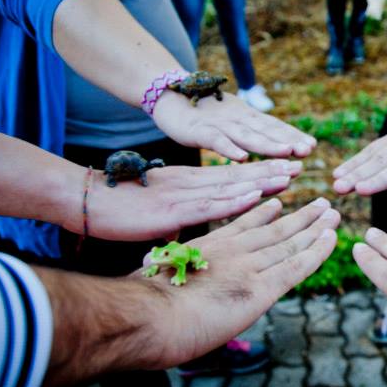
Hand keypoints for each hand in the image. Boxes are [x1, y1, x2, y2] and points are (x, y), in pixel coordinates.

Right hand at [74, 159, 302, 241]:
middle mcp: (192, 184)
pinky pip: (210, 203)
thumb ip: (179, 211)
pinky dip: (235, 198)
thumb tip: (189, 223)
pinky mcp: (174, 209)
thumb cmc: (117, 207)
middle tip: (301, 163)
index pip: (232, 176)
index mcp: (189, 183)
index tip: (287, 167)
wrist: (85, 201)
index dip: (261, 170)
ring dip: (262, 179)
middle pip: (239, 176)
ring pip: (231, 185)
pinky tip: (256, 194)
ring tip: (289, 174)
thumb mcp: (158, 208)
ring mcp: (184, 195)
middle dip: (271, 169)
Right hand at [140, 197, 340, 367]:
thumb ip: (169, 276)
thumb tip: (157, 281)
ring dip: (315, 228)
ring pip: (290, 244)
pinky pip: (296, 267)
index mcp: (208, 248)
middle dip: (300, 217)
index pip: (242, 227)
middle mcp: (233, 252)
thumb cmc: (143, 306)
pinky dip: (317, 251)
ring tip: (332, 214)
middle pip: (274, 231)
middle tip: (320, 204)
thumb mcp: (155, 277)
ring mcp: (248, 268)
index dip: (263, 214)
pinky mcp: (260, 290)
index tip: (278, 203)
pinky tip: (331, 239)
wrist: (147, 316)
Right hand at [153, 91, 315, 160]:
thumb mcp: (232, 120)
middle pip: (266, 130)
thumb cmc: (202, 113)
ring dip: (267, 144)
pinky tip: (241, 157)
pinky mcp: (199, 130)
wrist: (167, 96)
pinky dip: (228, 148)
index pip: (273, 126)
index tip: (312, 146)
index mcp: (246, 117)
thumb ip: (251, 131)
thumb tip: (276, 143)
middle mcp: (237, 118)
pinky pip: (216, 140)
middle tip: (308, 150)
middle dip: (288, 140)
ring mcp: (219, 123)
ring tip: (286, 152)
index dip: (292, 135)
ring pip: (247, 135)